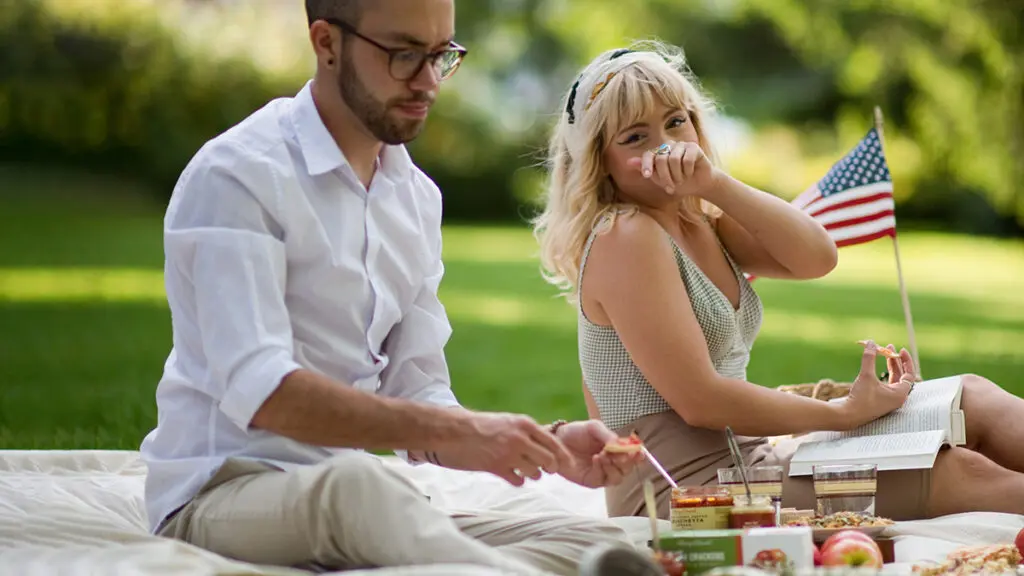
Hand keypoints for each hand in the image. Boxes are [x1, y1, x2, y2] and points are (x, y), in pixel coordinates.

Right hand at [433, 412, 573, 485]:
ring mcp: (508, 453)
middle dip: (548, 467)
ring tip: (522, 470)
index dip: (563, 456)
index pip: (554, 443)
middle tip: (543, 469)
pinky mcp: (496, 467)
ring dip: (532, 474)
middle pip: (549, 460)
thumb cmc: (481, 426)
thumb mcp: (508, 422)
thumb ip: (527, 432)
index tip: (567, 465)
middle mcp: (520, 438)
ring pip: (535, 473)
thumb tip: (548, 444)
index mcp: (525, 424)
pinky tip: (511, 475)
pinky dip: (517, 480)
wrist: (454, 431)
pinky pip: (518, 481)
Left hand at [553, 420, 644, 487]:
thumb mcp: (594, 428)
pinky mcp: (591, 481)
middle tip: (621, 455)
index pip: (633, 456)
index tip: (639, 452)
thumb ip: (608, 436)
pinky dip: (602, 469)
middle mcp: (612, 463)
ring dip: (614, 467)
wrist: (556, 439)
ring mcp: (602, 473)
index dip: (638, 456)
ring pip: (618, 477)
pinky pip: (602, 480)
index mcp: (616, 450)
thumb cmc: (576, 432)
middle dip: (627, 462)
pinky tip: (596, 458)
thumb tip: (622, 446)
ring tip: (603, 455)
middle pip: (628, 469)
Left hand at [626, 140, 720, 195]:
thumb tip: (629, 162)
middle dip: (665, 177)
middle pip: (661, 159)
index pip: (648, 155)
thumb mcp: (660, 179)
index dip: (646, 165)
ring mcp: (681, 145)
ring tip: (681, 180)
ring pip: (674, 159)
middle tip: (671, 187)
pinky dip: (688, 171)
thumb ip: (646, 169)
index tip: (647, 176)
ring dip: (678, 175)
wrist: (699, 185)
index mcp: (658, 153)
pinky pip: (687, 159)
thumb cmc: (678, 182)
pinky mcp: (693, 147)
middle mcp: (668, 146)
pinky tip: (690, 173)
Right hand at [841, 340, 912, 427]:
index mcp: (900, 394)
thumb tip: (871, 343)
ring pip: (893, 380)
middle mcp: (897, 398)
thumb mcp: (866, 376)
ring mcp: (888, 401)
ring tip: (882, 354)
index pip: (909, 374)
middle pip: (901, 376)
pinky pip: (886, 385)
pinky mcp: (880, 402)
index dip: (906, 361)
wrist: (848, 416)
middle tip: (888, 348)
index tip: (901, 350)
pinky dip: (882, 374)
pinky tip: (874, 368)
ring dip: (888, 367)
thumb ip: (869, 358)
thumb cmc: (860, 399)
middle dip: (894, 361)